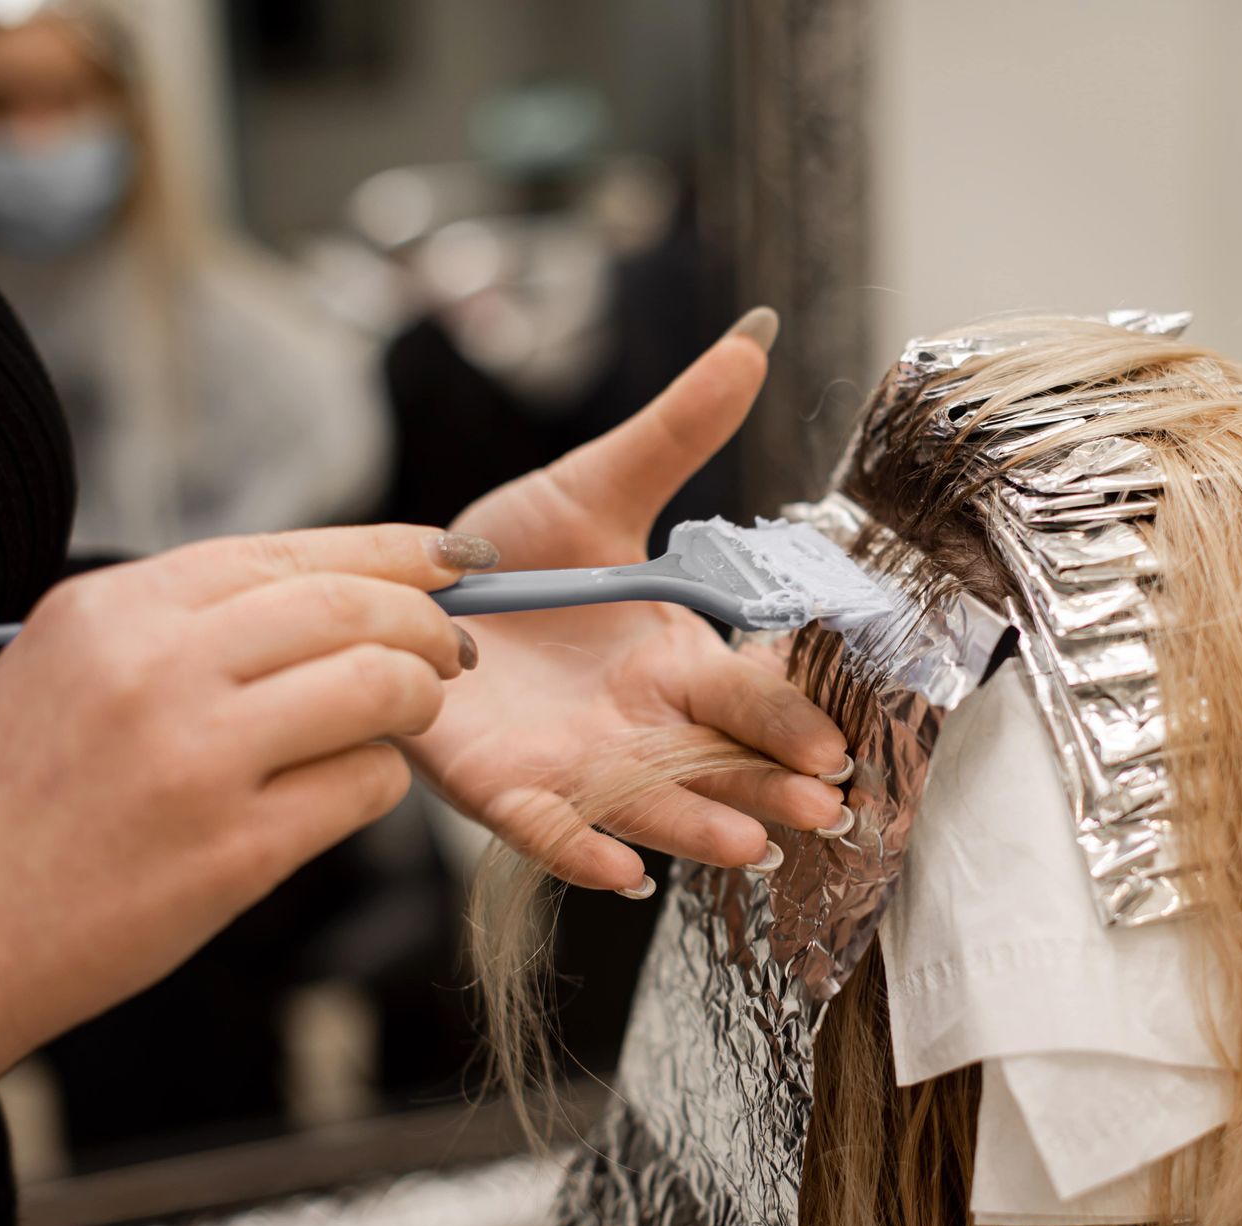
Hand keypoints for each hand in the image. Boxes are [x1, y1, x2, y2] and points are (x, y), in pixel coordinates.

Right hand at [0, 525, 490, 1123]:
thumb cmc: (19, 799)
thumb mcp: (72, 666)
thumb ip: (190, 621)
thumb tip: (347, 592)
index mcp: (113, 609)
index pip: (293, 551)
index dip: (395, 552)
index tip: (453, 559)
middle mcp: (155, 668)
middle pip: (354, 610)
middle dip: (429, 624)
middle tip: (455, 650)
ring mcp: (197, 759)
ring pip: (380, 686)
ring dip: (419, 699)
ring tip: (409, 717)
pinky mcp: (234, 849)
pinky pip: (366, 784)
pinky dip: (378, 781)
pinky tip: (347, 788)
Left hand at [402, 309, 850, 893]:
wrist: (405, 588)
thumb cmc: (514, 552)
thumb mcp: (595, 486)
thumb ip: (676, 430)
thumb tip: (752, 338)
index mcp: (670, 656)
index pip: (743, 692)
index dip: (787, 718)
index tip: (836, 743)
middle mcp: (635, 720)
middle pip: (714, 760)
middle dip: (769, 788)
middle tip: (825, 811)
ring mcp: (573, 760)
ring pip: (646, 803)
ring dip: (696, 828)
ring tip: (746, 847)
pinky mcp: (501, 788)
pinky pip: (547, 829)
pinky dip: (581, 851)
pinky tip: (618, 872)